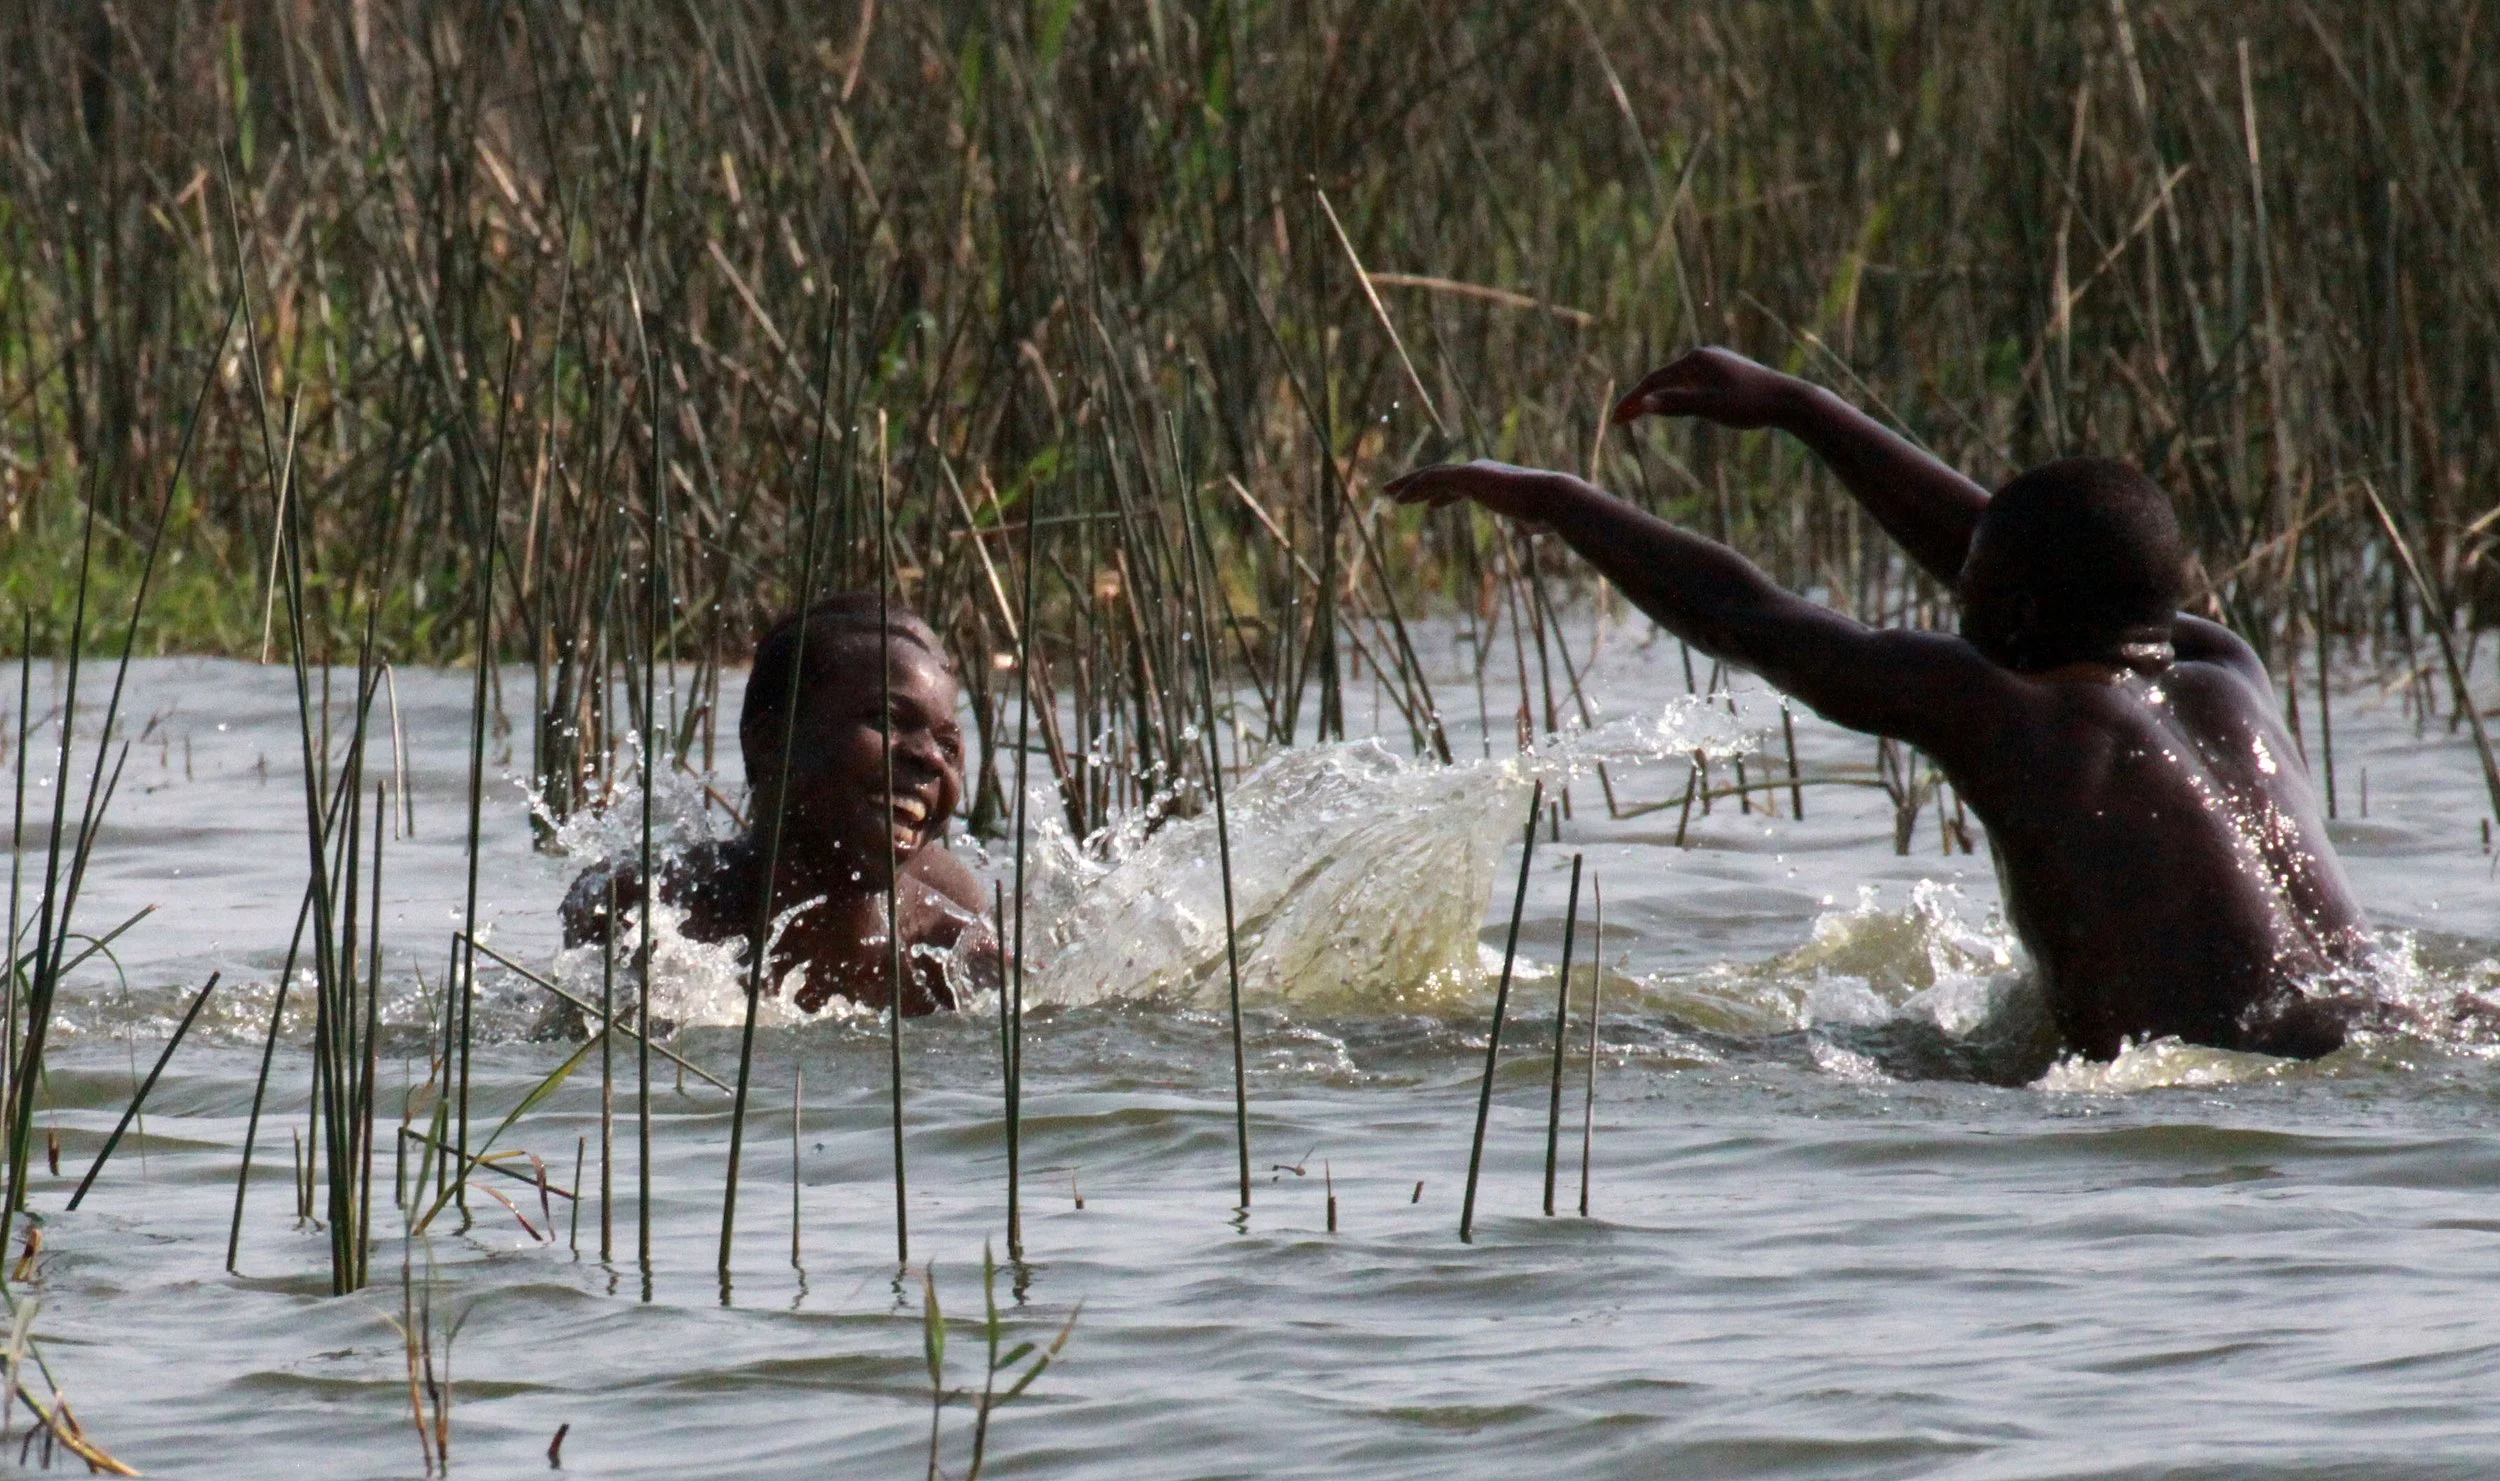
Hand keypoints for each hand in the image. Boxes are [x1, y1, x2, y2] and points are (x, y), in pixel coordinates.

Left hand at [1384, 460, 1575, 522]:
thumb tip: (1528, 530)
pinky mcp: (1467, 476)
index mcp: (1492, 479)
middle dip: (1416, 483)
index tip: (1428, 503)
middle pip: (1439, 475)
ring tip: (1387, 494)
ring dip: (1408, 484)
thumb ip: (1529, 524)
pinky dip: (1414, 488)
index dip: (1441, 493)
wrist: (1551, 499)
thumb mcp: (1535, 521)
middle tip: (1394, 492)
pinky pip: (1432, 479)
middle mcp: (1479, 470)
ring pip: (1431, 475)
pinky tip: (1398, 499)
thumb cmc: (1546, 511)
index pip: (1460, 484)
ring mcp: (1472, 471)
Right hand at [1611, 346, 1799, 429]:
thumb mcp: (1710, 407)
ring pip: (1677, 382)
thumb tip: (1644, 403)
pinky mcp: (1725, 373)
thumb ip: (1676, 404)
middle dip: (1640, 399)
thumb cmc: (1751, 403)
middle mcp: (1703, 356)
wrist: (1789, 400)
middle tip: (1620, 420)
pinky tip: (1673, 408)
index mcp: (1696, 360)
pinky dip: (1675, 397)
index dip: (1633, 401)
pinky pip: (1691, 385)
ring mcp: (1715, 364)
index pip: (1654, 381)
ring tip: (1638, 416)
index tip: (1616, 420)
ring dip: (1656, 398)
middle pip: (1662, 379)